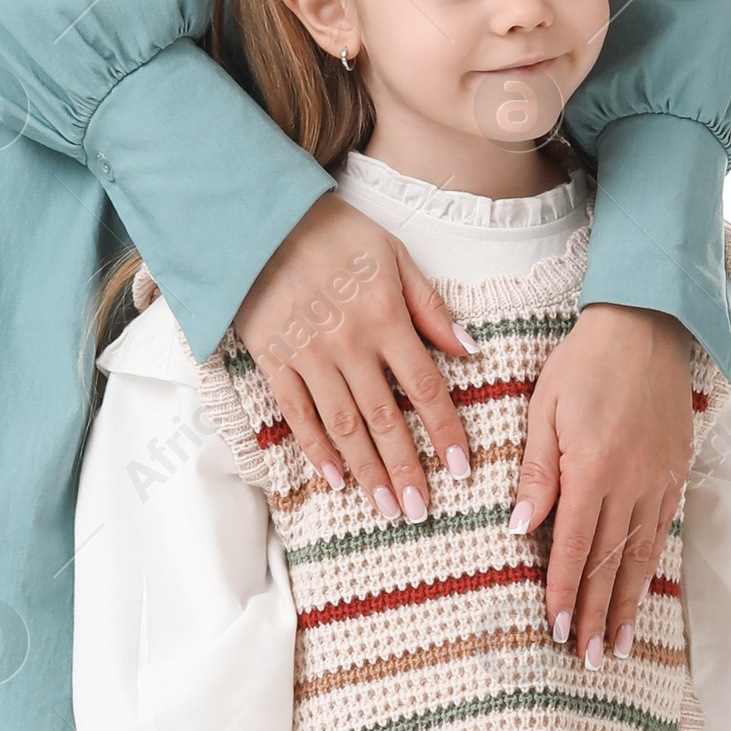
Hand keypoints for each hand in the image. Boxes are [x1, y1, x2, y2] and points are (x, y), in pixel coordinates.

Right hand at [234, 194, 470, 521]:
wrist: (261, 220)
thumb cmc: (335, 233)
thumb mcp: (394, 255)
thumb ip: (429, 305)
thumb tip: (469, 348)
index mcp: (385, 318)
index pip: (424, 386)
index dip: (444, 430)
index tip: (461, 467)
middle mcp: (349, 345)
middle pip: (384, 418)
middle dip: (405, 468)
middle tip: (420, 510)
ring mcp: (308, 356)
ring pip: (343, 426)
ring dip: (367, 471)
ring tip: (385, 506)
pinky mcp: (273, 360)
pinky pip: (297, 415)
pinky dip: (316, 450)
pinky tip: (335, 479)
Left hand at [516, 303, 694, 661]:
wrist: (646, 325)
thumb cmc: (583, 363)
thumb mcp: (543, 409)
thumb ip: (536, 472)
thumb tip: (521, 528)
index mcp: (593, 467)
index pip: (574, 545)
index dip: (564, 592)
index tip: (556, 629)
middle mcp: (631, 482)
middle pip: (610, 562)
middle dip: (596, 614)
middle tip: (589, 658)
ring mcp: (659, 480)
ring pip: (640, 555)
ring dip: (627, 604)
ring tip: (618, 645)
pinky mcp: (676, 472)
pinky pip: (661, 532)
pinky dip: (649, 568)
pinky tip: (640, 592)